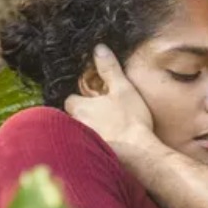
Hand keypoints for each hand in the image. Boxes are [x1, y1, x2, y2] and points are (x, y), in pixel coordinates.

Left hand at [63, 44, 154, 158]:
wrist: (138, 155)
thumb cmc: (130, 120)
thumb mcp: (123, 89)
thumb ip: (110, 69)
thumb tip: (99, 48)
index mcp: (79, 107)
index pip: (70, 99)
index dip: (80, 98)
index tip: (92, 99)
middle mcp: (75, 125)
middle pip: (72, 118)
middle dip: (83, 116)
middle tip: (101, 115)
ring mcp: (82, 143)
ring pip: (79, 134)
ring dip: (89, 132)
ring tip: (106, 131)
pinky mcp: (91, 158)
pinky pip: (87, 150)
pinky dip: (95, 146)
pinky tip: (109, 146)